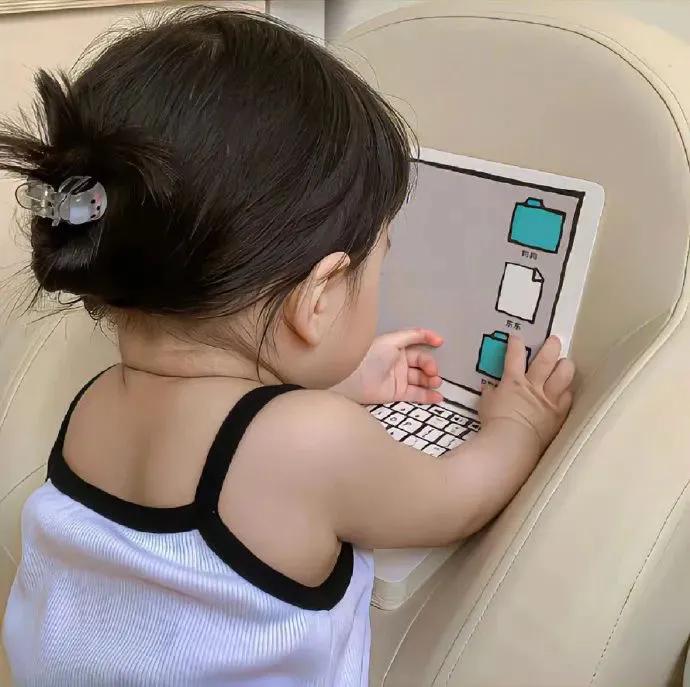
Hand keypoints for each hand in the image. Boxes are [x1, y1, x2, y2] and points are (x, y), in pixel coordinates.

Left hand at [333, 329, 443, 404]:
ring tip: (435, 383)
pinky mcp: (397, 394)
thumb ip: (412, 335)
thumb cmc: (370, 355)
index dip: (429, 343)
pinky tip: (438, 397)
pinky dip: (428, 396)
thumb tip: (432, 335)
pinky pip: (416, 394)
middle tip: (433, 373)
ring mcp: (399, 378)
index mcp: (397, 347)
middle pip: (422, 364)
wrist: (354, 378)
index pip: (418, 345)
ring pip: (421, 380)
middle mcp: (399, 362)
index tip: (440, 343)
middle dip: (431, 368)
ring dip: (431, 381)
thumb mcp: (392, 340)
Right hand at [479, 335, 573, 450]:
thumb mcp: (486, 405)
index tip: (516, 336)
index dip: (515, 344)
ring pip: (564, 375)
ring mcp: (548, 399)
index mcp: (513, 382)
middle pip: (546, 360)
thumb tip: (488, 388)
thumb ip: (490, 394)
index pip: (515, 356)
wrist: (512, 443)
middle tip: (554, 340)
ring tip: (565, 362)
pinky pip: (568, 398)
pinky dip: (567, 392)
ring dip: (565, 366)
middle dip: (550, 347)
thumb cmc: (494, 422)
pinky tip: (566, 390)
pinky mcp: (558, 414)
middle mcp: (534, 386)